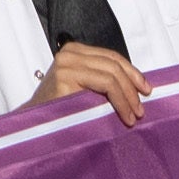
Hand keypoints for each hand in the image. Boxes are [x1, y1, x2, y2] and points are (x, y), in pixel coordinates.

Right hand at [34, 40, 148, 117]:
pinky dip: (120, 101)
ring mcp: (66, 64)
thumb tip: (137, 87)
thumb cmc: (60, 111)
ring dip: (128, 97)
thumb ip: (101, 81)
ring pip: (111, 75)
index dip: (132, 73)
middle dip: (133, 87)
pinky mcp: (65, 78)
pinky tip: (124, 115)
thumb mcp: (83, 89)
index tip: (145, 90)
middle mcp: (69, 53)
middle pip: (114, 64)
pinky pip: (104, 85)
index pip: (111, 57)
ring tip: (134, 115)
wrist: (33, 126)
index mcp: (75, 51)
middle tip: (141, 108)